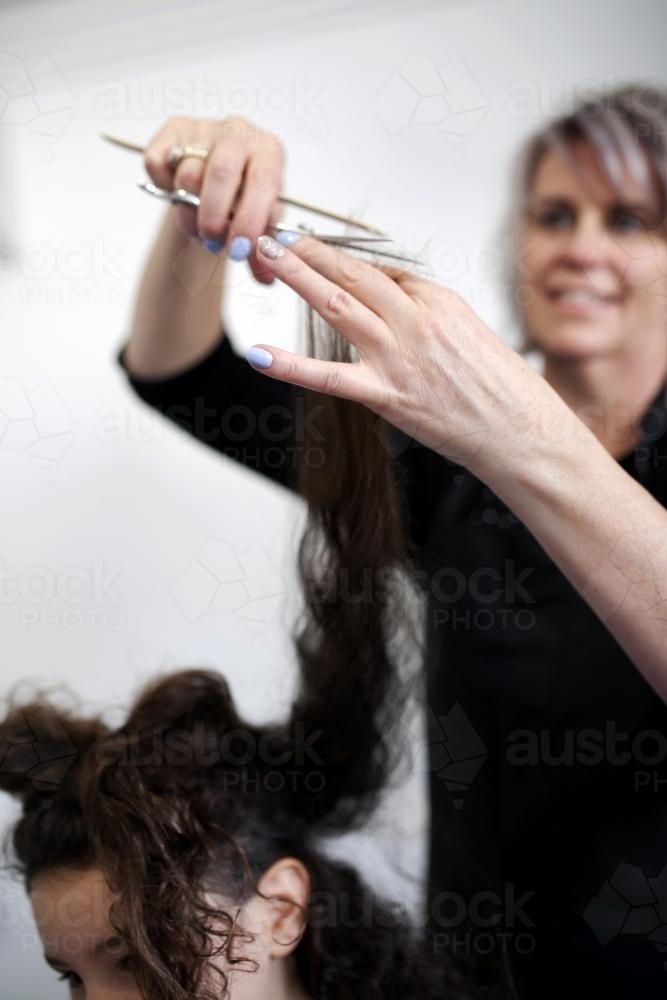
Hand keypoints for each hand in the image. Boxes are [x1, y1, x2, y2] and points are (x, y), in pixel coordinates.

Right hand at [144, 116, 283, 284]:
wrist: (216, 184)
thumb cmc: (243, 203)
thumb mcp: (259, 226)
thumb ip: (262, 250)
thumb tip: (265, 279)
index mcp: (269, 152)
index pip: (263, 180)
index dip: (250, 218)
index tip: (239, 250)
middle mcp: (239, 132)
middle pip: (222, 172)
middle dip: (215, 217)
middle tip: (213, 242)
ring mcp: (204, 128)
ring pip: (188, 173)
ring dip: (189, 212)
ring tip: (198, 228)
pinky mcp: (172, 130)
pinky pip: (157, 163)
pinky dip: (163, 187)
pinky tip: (177, 196)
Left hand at [245, 234, 556, 477]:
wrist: (520, 430)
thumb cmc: (503, 388)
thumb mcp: (473, 333)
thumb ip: (430, 316)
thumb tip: (397, 304)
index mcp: (440, 301)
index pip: (383, 271)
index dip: (345, 258)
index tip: (319, 248)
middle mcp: (416, 320)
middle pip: (354, 274)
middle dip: (312, 250)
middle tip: (279, 233)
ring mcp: (398, 356)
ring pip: (337, 304)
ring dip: (297, 275)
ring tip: (268, 255)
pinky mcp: (387, 394)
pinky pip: (329, 376)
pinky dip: (290, 366)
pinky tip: (259, 353)